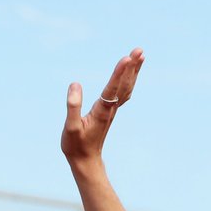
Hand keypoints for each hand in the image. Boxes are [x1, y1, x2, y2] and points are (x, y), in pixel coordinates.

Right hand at [62, 49, 144, 169]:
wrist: (86, 161)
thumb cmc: (76, 145)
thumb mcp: (70, 127)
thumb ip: (72, 106)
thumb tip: (75, 84)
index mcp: (101, 111)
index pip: (112, 88)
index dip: (120, 72)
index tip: (127, 58)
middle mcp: (110, 109)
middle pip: (124, 85)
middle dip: (132, 67)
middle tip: (139, 50)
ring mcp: (112, 110)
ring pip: (126, 87)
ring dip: (133, 71)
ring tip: (139, 55)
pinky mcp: (109, 112)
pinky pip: (122, 92)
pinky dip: (128, 80)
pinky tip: (131, 73)